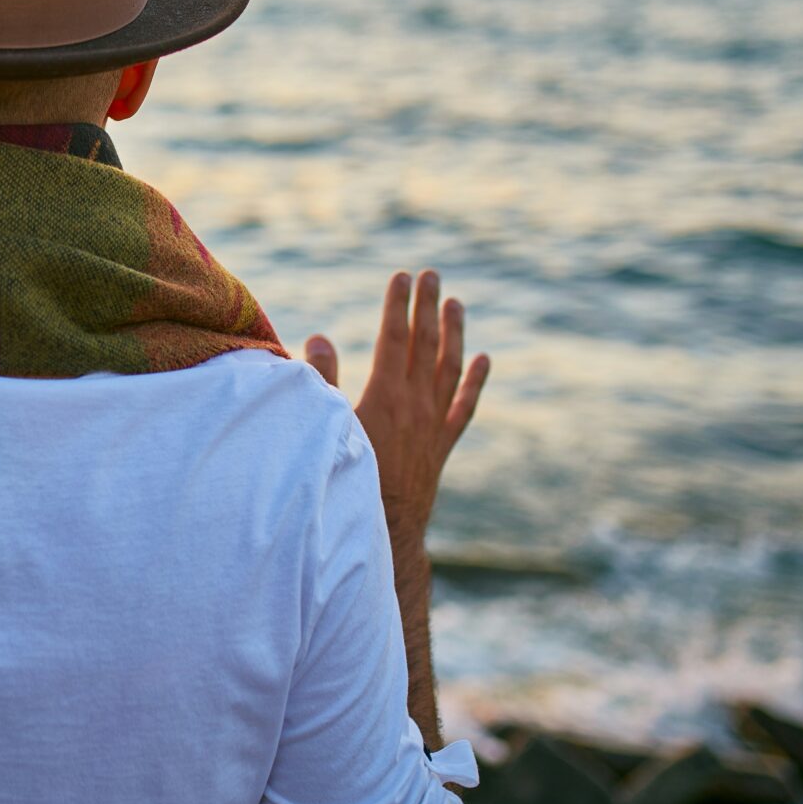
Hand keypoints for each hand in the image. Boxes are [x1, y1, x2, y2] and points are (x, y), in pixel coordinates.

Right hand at [302, 269, 489, 546]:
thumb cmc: (348, 479)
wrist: (385, 528)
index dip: (398, 306)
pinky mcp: (443, 444)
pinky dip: (475, 381)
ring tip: (455, 303)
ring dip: (454, 333)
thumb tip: (319, 338)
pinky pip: (465, 406)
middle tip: (432, 275)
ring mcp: (435, 424)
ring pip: (450, 368)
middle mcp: (417, 405)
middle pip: (425, 344)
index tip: (402, 276)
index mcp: (387, 397)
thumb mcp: (329, 427)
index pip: (395, 339)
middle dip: (427, 307)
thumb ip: (323, 381)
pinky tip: (483, 360)